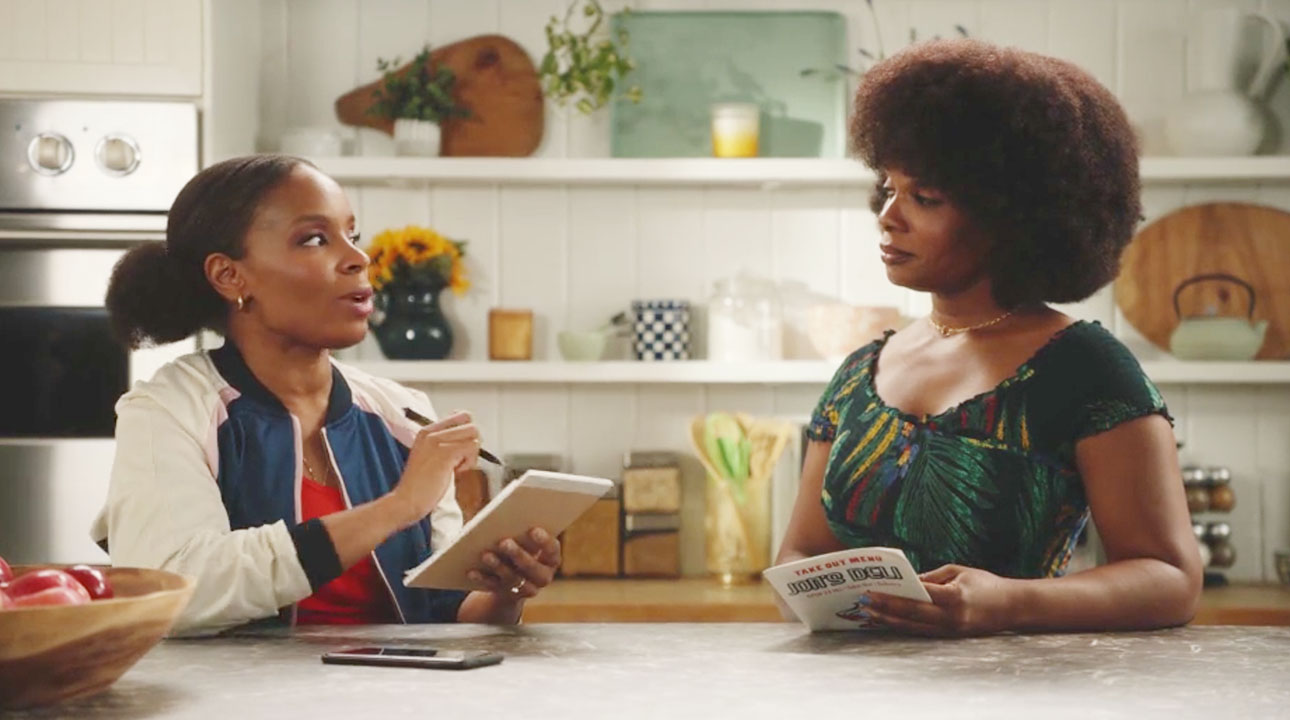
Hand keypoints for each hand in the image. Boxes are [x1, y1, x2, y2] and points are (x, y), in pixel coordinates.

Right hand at [391, 411, 479, 522]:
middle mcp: (431, 432)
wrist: (406, 500)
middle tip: (462, 459)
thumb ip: (446, 444)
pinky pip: (472, 446)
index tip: (461, 449)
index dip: (467, 434)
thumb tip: (470, 437)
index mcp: (427, 431)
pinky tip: (456, 471)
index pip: (461, 416)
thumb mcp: (431, 457)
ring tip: (457, 466)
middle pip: (470, 424)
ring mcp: (437, 441)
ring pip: (474, 434)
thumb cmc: (420, 484)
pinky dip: (469, 461)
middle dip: (473, 443)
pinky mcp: (445, 452)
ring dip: (471, 453)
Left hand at [467, 527, 561, 600]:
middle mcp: (542, 577)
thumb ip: (522, 528)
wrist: (515, 580)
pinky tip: (472, 570)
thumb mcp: (526, 538)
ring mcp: (526, 589)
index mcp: (551, 559)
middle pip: (533, 568)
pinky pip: (494, 587)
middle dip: (518, 555)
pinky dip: (482, 578)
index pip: (552, 550)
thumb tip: (506, 510)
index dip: (544, 541)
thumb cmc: (522, 546)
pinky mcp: (507, 595)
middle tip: (504, 542)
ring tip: (485, 554)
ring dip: (498, 566)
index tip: (533, 529)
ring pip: (513, 579)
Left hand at [862, 564, 1018, 636]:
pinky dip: (903, 627)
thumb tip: (906, 581)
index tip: (872, 590)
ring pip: (914, 628)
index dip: (893, 595)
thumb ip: (931, 577)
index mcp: (955, 597)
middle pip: (911, 614)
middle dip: (885, 609)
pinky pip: (922, 632)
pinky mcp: (951, 636)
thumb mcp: (959, 572)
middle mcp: (952, 617)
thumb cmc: (986, 583)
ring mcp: (952, 630)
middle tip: (862, 602)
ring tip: (868, 614)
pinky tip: (888, 622)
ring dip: (889, 621)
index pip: (918, 596)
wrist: (1014, 607)